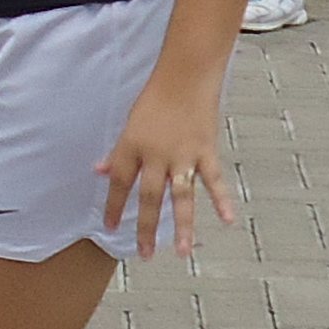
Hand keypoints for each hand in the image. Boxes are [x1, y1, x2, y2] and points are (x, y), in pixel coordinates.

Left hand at [97, 82, 237, 256]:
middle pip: (150, 197)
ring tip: (182, 252)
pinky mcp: (205, 150)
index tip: (110, 228)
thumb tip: (100, 171)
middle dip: (147, 228)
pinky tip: (227, 221)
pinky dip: (222, 200)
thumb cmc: (156, 96)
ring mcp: (183, 154)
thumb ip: (118, 153)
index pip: (120, 182)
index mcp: (133, 146)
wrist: (185, 74)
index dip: (113, 205)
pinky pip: (213, 180)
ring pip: (181, 196)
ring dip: (183, 226)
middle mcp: (156, 155)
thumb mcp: (130, 123)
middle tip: (145, 254)